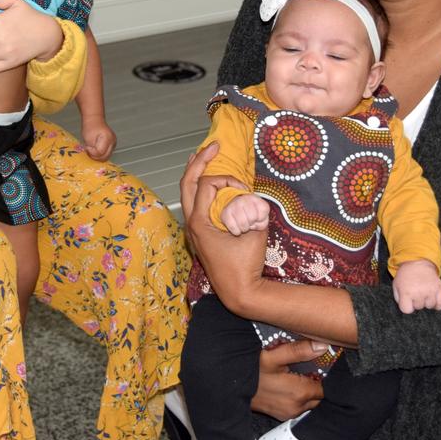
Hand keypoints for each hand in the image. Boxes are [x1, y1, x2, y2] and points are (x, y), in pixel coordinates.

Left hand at [81, 114, 115, 160]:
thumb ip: (92, 149)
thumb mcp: (88, 138)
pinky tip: (95, 149)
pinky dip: (100, 154)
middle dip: (95, 156)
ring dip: (98, 156)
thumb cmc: (90, 127)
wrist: (94, 120)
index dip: (92, 152)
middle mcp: (113, 142)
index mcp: (107, 138)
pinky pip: (106, 153)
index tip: (87, 147)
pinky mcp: (112, 145)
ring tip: (92, 149)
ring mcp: (113, 144)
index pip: (100, 153)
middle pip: (105, 157)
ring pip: (106, 156)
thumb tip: (94, 156)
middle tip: (89, 150)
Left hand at [181, 143, 267, 313]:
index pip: (206, 187)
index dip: (226, 180)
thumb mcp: (255, 235)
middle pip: (186, 184)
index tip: (244, 188)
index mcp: (200, 223)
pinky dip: (197, 189)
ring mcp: (193, 230)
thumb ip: (254, 211)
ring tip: (200, 156)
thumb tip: (252, 197)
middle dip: (198, 162)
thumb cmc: (246, 266)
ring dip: (194, 173)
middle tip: (212, 146)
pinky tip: (204, 181)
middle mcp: (192, 224)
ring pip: (185, 194)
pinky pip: (193, 204)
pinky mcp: (199, 235)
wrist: (240, 293)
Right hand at [219, 191, 270, 234]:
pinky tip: (237, 227)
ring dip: (244, 229)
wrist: (235, 206)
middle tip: (249, 222)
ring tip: (243, 225)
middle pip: (252, 218)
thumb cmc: (251, 214)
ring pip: (243, 224)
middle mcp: (244, 199)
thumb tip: (253, 225)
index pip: (263, 210)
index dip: (261, 218)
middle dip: (252, 223)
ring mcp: (234, 204)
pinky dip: (236, 231)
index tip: (257, 217)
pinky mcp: (225, 213)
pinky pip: (233, 228)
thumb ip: (263, 222)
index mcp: (255, 199)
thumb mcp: (261, 216)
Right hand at [250, 340, 326, 419]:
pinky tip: (285, 385)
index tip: (313, 364)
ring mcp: (289, 412)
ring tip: (292, 376)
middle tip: (301, 369)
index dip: (320, 374)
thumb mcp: (273, 355)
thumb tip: (322, 346)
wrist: (232, 386)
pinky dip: (296, 397)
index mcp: (299, 392)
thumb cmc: (251, 370)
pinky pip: (298, 407)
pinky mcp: (282, 415)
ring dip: (305, 391)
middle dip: (313, 382)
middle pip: (318, 395)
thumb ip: (299, 351)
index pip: (324, 386)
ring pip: (309, 402)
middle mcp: (297, 406)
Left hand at [392, 259, 440, 313]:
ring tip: (423, 294)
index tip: (407, 300)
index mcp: (406, 292)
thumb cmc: (405, 276)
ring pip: (430, 306)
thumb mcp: (396, 285)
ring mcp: (430, 291)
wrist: (416, 262)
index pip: (407, 310)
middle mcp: (419, 292)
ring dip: (426, 302)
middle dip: (416, 302)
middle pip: (419, 308)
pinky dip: (438, 304)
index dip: (406, 306)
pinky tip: (433, 299)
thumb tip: (407, 308)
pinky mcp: (439, 288)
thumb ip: (399, 298)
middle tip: (415, 293)